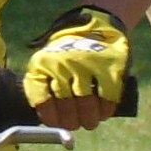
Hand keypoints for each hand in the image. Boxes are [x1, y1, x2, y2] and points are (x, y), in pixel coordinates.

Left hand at [23, 6, 129, 131]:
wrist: (94, 25)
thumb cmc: (67, 53)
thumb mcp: (47, 64)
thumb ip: (45, 88)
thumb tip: (50, 122)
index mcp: (43, 64)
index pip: (42, 99)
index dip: (50, 117)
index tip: (57, 123)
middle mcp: (62, 64)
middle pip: (65, 105)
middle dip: (71, 121)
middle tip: (75, 125)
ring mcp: (86, 65)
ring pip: (86, 103)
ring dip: (88, 118)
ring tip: (90, 122)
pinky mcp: (109, 67)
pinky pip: (107, 97)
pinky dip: (105, 109)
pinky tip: (103, 113)